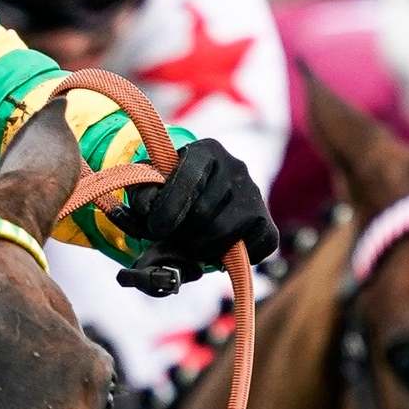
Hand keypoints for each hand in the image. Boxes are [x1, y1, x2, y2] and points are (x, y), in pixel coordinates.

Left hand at [113, 137, 277, 296]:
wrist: (202, 202)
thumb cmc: (170, 197)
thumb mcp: (149, 191)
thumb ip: (141, 197)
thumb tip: (147, 209)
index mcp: (205, 151)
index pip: (188, 180)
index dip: (168, 211)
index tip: (155, 229)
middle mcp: (235, 166)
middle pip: (203, 213)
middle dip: (181, 235)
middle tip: (174, 239)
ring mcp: (255, 194)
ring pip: (223, 233)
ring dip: (200, 249)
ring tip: (191, 245)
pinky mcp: (266, 222)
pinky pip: (250, 247)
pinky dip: (229, 258)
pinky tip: (216, 250)